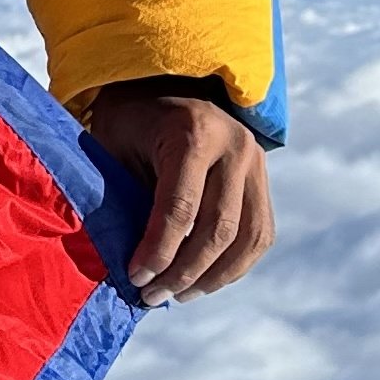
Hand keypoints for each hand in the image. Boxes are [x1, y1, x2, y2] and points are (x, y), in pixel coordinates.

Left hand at [80, 85, 276, 302]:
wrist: (166, 83)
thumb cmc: (128, 122)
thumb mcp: (115, 148)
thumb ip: (125, 197)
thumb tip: (132, 264)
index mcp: (193, 133)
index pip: (181, 208)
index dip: (158, 251)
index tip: (135, 279)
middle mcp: (235, 146)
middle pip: (218, 228)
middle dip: (183, 271)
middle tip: (151, 296)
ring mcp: (257, 162)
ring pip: (248, 237)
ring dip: (213, 277)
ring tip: (178, 295)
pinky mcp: (264, 178)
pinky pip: (259, 233)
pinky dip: (235, 265)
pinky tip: (204, 281)